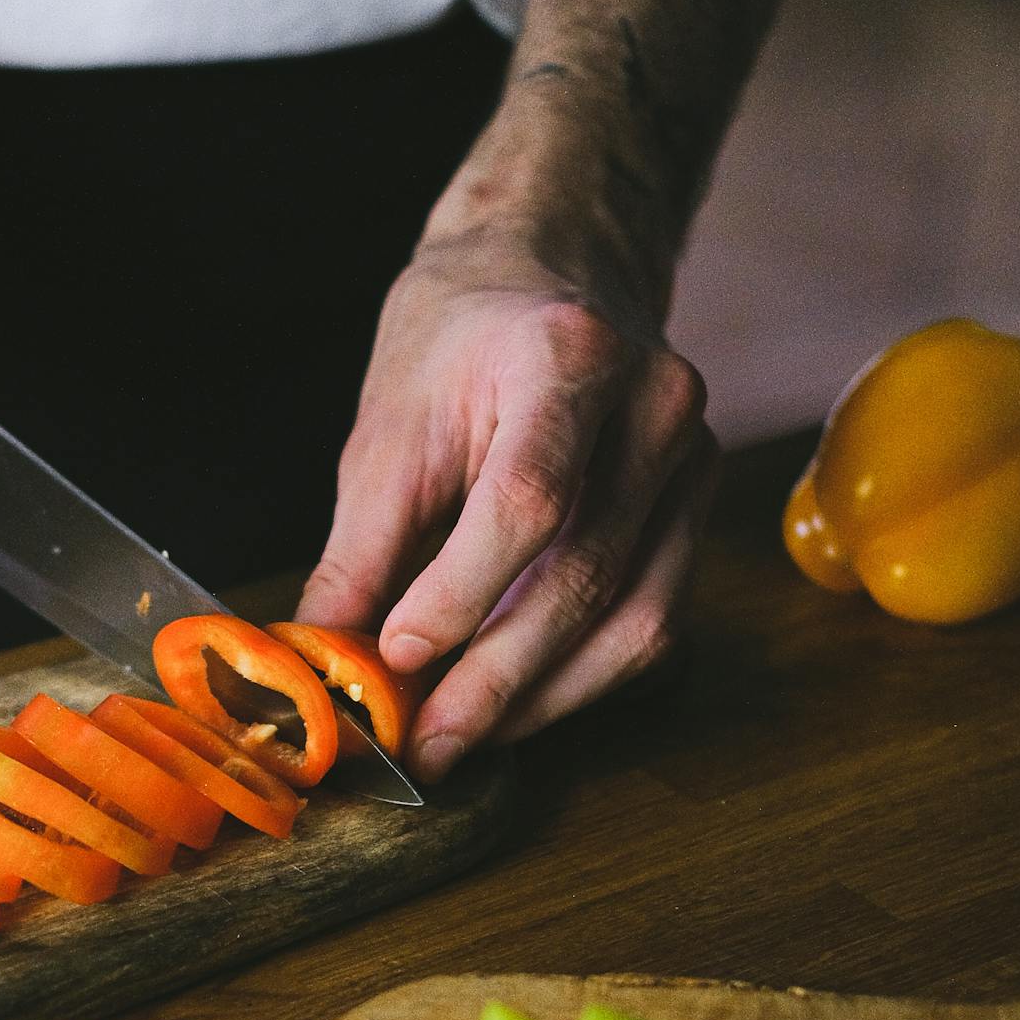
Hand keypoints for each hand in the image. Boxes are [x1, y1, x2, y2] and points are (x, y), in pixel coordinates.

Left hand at [301, 228, 718, 782]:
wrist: (548, 274)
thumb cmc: (459, 342)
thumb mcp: (388, 429)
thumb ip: (361, 551)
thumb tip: (320, 659)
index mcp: (570, 357)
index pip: (527, 501)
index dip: (459, 595)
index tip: (394, 660)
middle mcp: (656, 405)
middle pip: (584, 575)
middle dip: (495, 679)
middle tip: (425, 744)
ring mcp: (694, 460)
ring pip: (635, 619)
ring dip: (543, 699)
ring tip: (462, 739)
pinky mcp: (699, 511)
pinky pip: (654, 622)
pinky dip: (581, 680)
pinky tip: (517, 705)